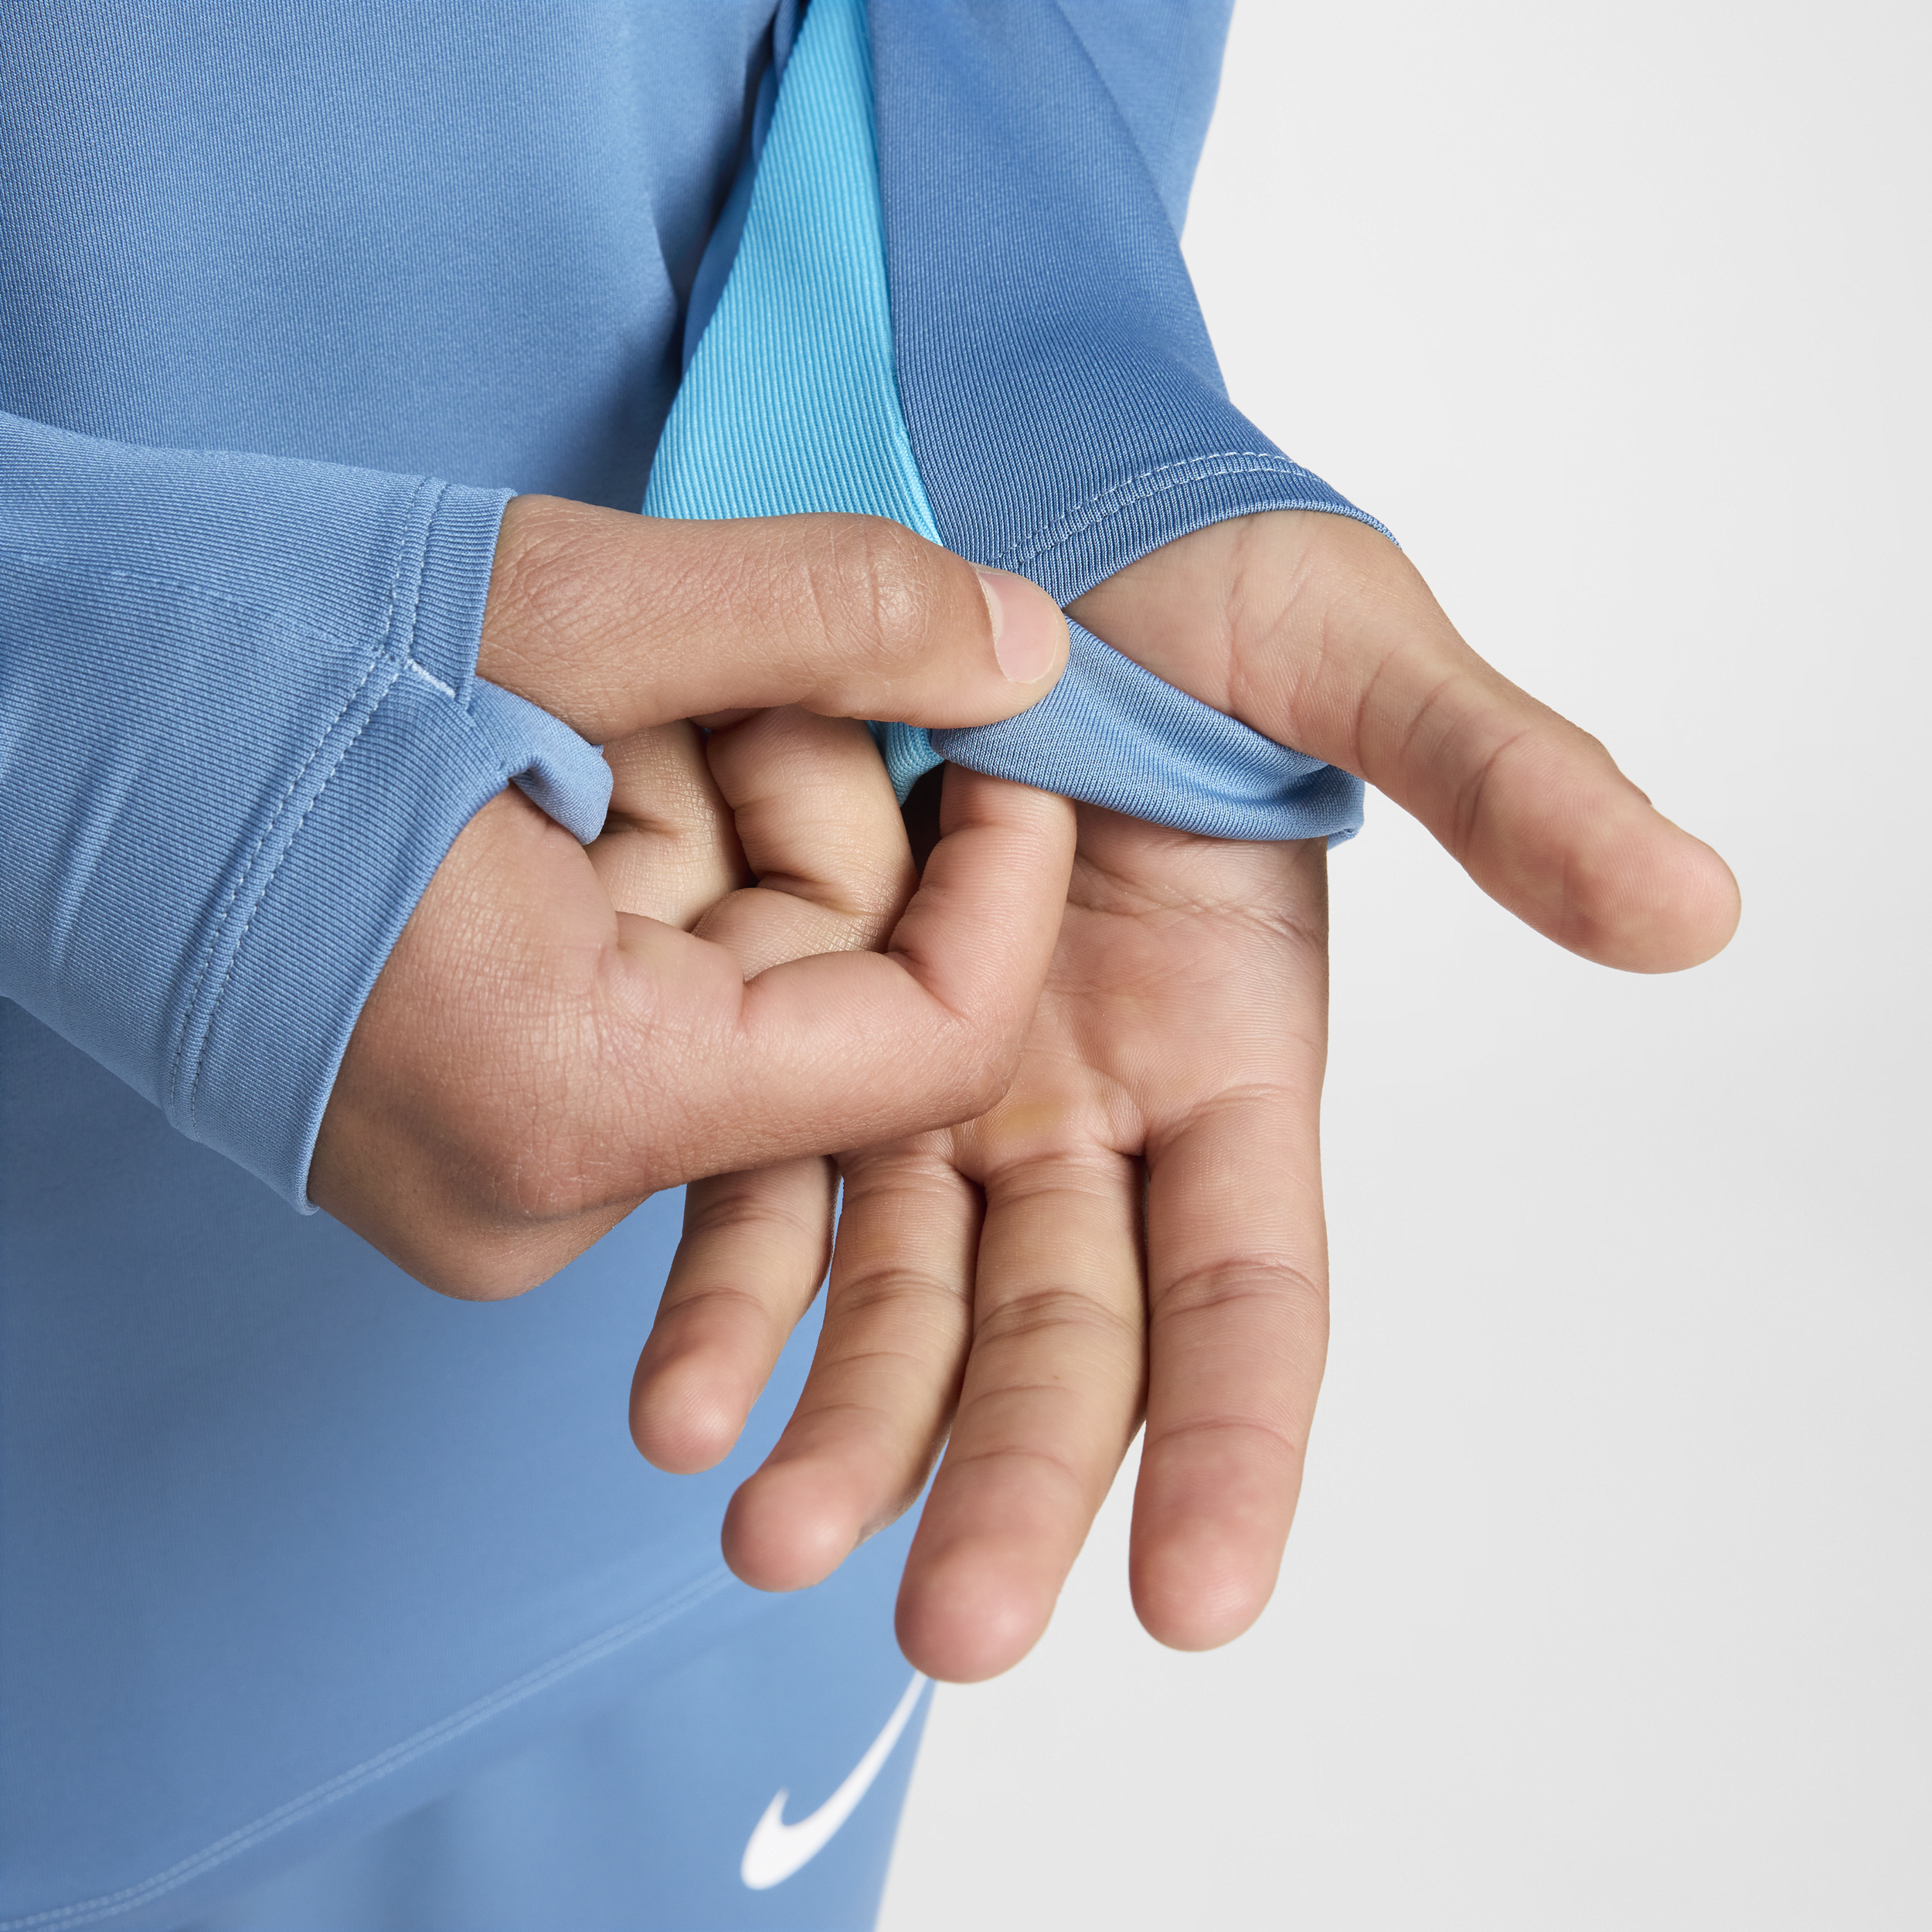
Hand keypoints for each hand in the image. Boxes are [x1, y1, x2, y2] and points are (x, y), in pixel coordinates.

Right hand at [308, 496, 1073, 1295]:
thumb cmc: (212, 646)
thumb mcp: (554, 603)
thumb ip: (823, 618)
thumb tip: (1029, 650)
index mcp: (569, 1100)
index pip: (921, 1058)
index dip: (1003, 894)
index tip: (1010, 742)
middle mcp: (540, 1194)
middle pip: (829, 1009)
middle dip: (811, 811)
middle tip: (704, 667)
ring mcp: (503, 1178)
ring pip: (749, 997)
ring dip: (723, 821)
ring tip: (595, 703)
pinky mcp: (478, 1127)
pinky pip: (663, 1007)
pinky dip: (660, 870)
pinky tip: (573, 767)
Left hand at [628, 509, 1737, 1679]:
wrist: (1011, 494)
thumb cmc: (1200, 569)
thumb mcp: (1355, 653)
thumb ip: (1507, 783)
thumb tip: (1697, 905)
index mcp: (1232, 1052)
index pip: (1253, 1292)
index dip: (1240, 1447)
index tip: (1199, 1603)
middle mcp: (1083, 1105)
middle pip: (1062, 1338)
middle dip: (1011, 1484)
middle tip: (948, 1632)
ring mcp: (940, 1081)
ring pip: (899, 1296)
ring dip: (845, 1426)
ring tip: (768, 1534)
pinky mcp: (810, 1027)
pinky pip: (766, 1180)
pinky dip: (726, 1283)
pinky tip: (671, 1388)